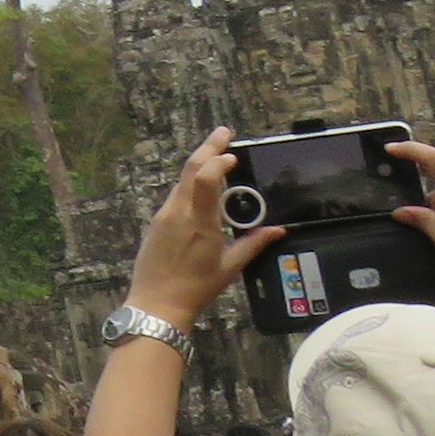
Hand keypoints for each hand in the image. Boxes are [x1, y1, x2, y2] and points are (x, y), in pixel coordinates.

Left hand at [126, 128, 281, 326]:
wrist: (156, 304)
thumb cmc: (195, 288)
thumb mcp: (230, 267)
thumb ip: (253, 244)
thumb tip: (278, 230)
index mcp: (200, 223)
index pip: (205, 179)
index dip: (217, 160)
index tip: (231, 154)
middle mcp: (178, 213)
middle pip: (190, 170)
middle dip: (208, 147)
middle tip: (224, 132)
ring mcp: (164, 216)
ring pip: (181, 181)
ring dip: (198, 163)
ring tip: (215, 153)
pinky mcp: (156, 222)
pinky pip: (175, 195)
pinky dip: (190, 182)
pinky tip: (200, 183)